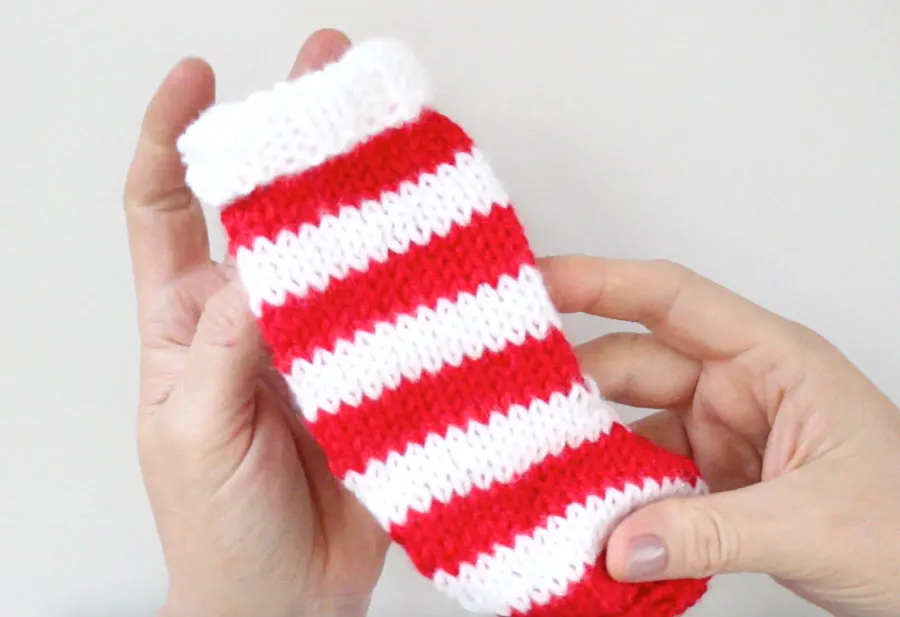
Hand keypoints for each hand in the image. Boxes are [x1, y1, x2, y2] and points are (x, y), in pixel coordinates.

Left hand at [123, 29, 388, 616]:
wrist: (282, 605)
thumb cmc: (213, 532)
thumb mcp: (194, 433)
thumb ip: (225, 348)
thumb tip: (260, 267)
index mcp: (187, 325)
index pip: (166, 210)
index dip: (175, 140)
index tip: (197, 82)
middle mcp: (255, 321)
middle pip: (266, 212)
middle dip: (290, 139)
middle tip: (325, 77)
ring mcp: (317, 345)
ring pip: (336, 255)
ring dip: (358, 199)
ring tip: (389, 141)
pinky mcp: (370, 375)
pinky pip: (390, 314)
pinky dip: (410, 278)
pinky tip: (430, 241)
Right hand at [539, 255, 899, 616]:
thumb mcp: (812, 523)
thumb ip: (709, 533)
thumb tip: (620, 543)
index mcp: (772, 359)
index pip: (673, 299)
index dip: (601, 281)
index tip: (538, 281)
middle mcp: (740, 386)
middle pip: (636, 363)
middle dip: (576, 382)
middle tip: (513, 399)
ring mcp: (723, 431)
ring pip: (633, 421)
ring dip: (591, 446)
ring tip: (541, 466)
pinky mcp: (713, 476)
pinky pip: (646, 470)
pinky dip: (614, 489)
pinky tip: (588, 508)